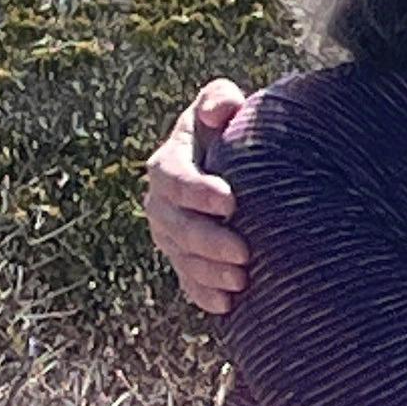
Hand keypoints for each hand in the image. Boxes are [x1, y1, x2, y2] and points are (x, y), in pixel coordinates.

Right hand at [144, 78, 253, 313]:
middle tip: (244, 252)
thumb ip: (219, 100)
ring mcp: (172, 236)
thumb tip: (219, 110)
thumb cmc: (232, 130)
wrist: (238, 167)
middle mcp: (162, 204)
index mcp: (169, 164)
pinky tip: (228, 306)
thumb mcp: (224, 107)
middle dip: (207, 241)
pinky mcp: (186, 261)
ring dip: (208, 273)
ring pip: (181, 258)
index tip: (231, 201)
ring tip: (242, 280)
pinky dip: (205, 295)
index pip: (173, 178)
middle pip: (176, 226)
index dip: (197, 192)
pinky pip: (188, 283)